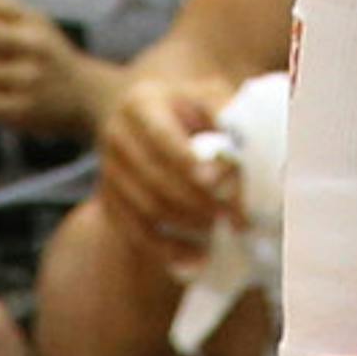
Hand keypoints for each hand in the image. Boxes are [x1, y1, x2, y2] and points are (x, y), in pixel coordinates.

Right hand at [99, 72, 239, 260]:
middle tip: (234, 217)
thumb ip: (225, 114)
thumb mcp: (207, 94)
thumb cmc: (188, 106)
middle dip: (198, 202)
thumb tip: (247, 148)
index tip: (221, 185)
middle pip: (155, 178)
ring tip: (220, 233)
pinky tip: (195, 260)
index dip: (190, 162)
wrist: (146, 117)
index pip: (163, 137)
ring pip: (145, 209)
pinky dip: (166, 251)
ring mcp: (108, 172)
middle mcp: (117, 137)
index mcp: (141, 104)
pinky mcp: (109, 202)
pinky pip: (135, 233)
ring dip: (186, 227)